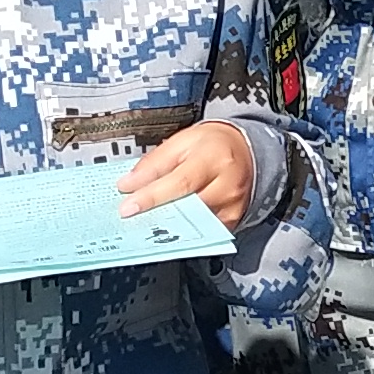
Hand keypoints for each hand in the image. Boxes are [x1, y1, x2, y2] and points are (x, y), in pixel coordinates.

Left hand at [119, 120, 254, 230]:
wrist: (246, 151)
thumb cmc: (211, 145)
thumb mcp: (182, 141)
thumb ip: (154, 162)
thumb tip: (128, 184)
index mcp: (214, 157)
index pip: (180, 182)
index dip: (152, 197)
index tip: (128, 207)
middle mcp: (228, 184)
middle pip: (187, 207)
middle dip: (156, 214)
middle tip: (130, 220)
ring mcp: (232, 206)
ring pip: (193, 224)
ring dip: (166, 226)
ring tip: (145, 223)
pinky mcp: (232, 221)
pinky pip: (202, 232)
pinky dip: (181, 231)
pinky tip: (166, 228)